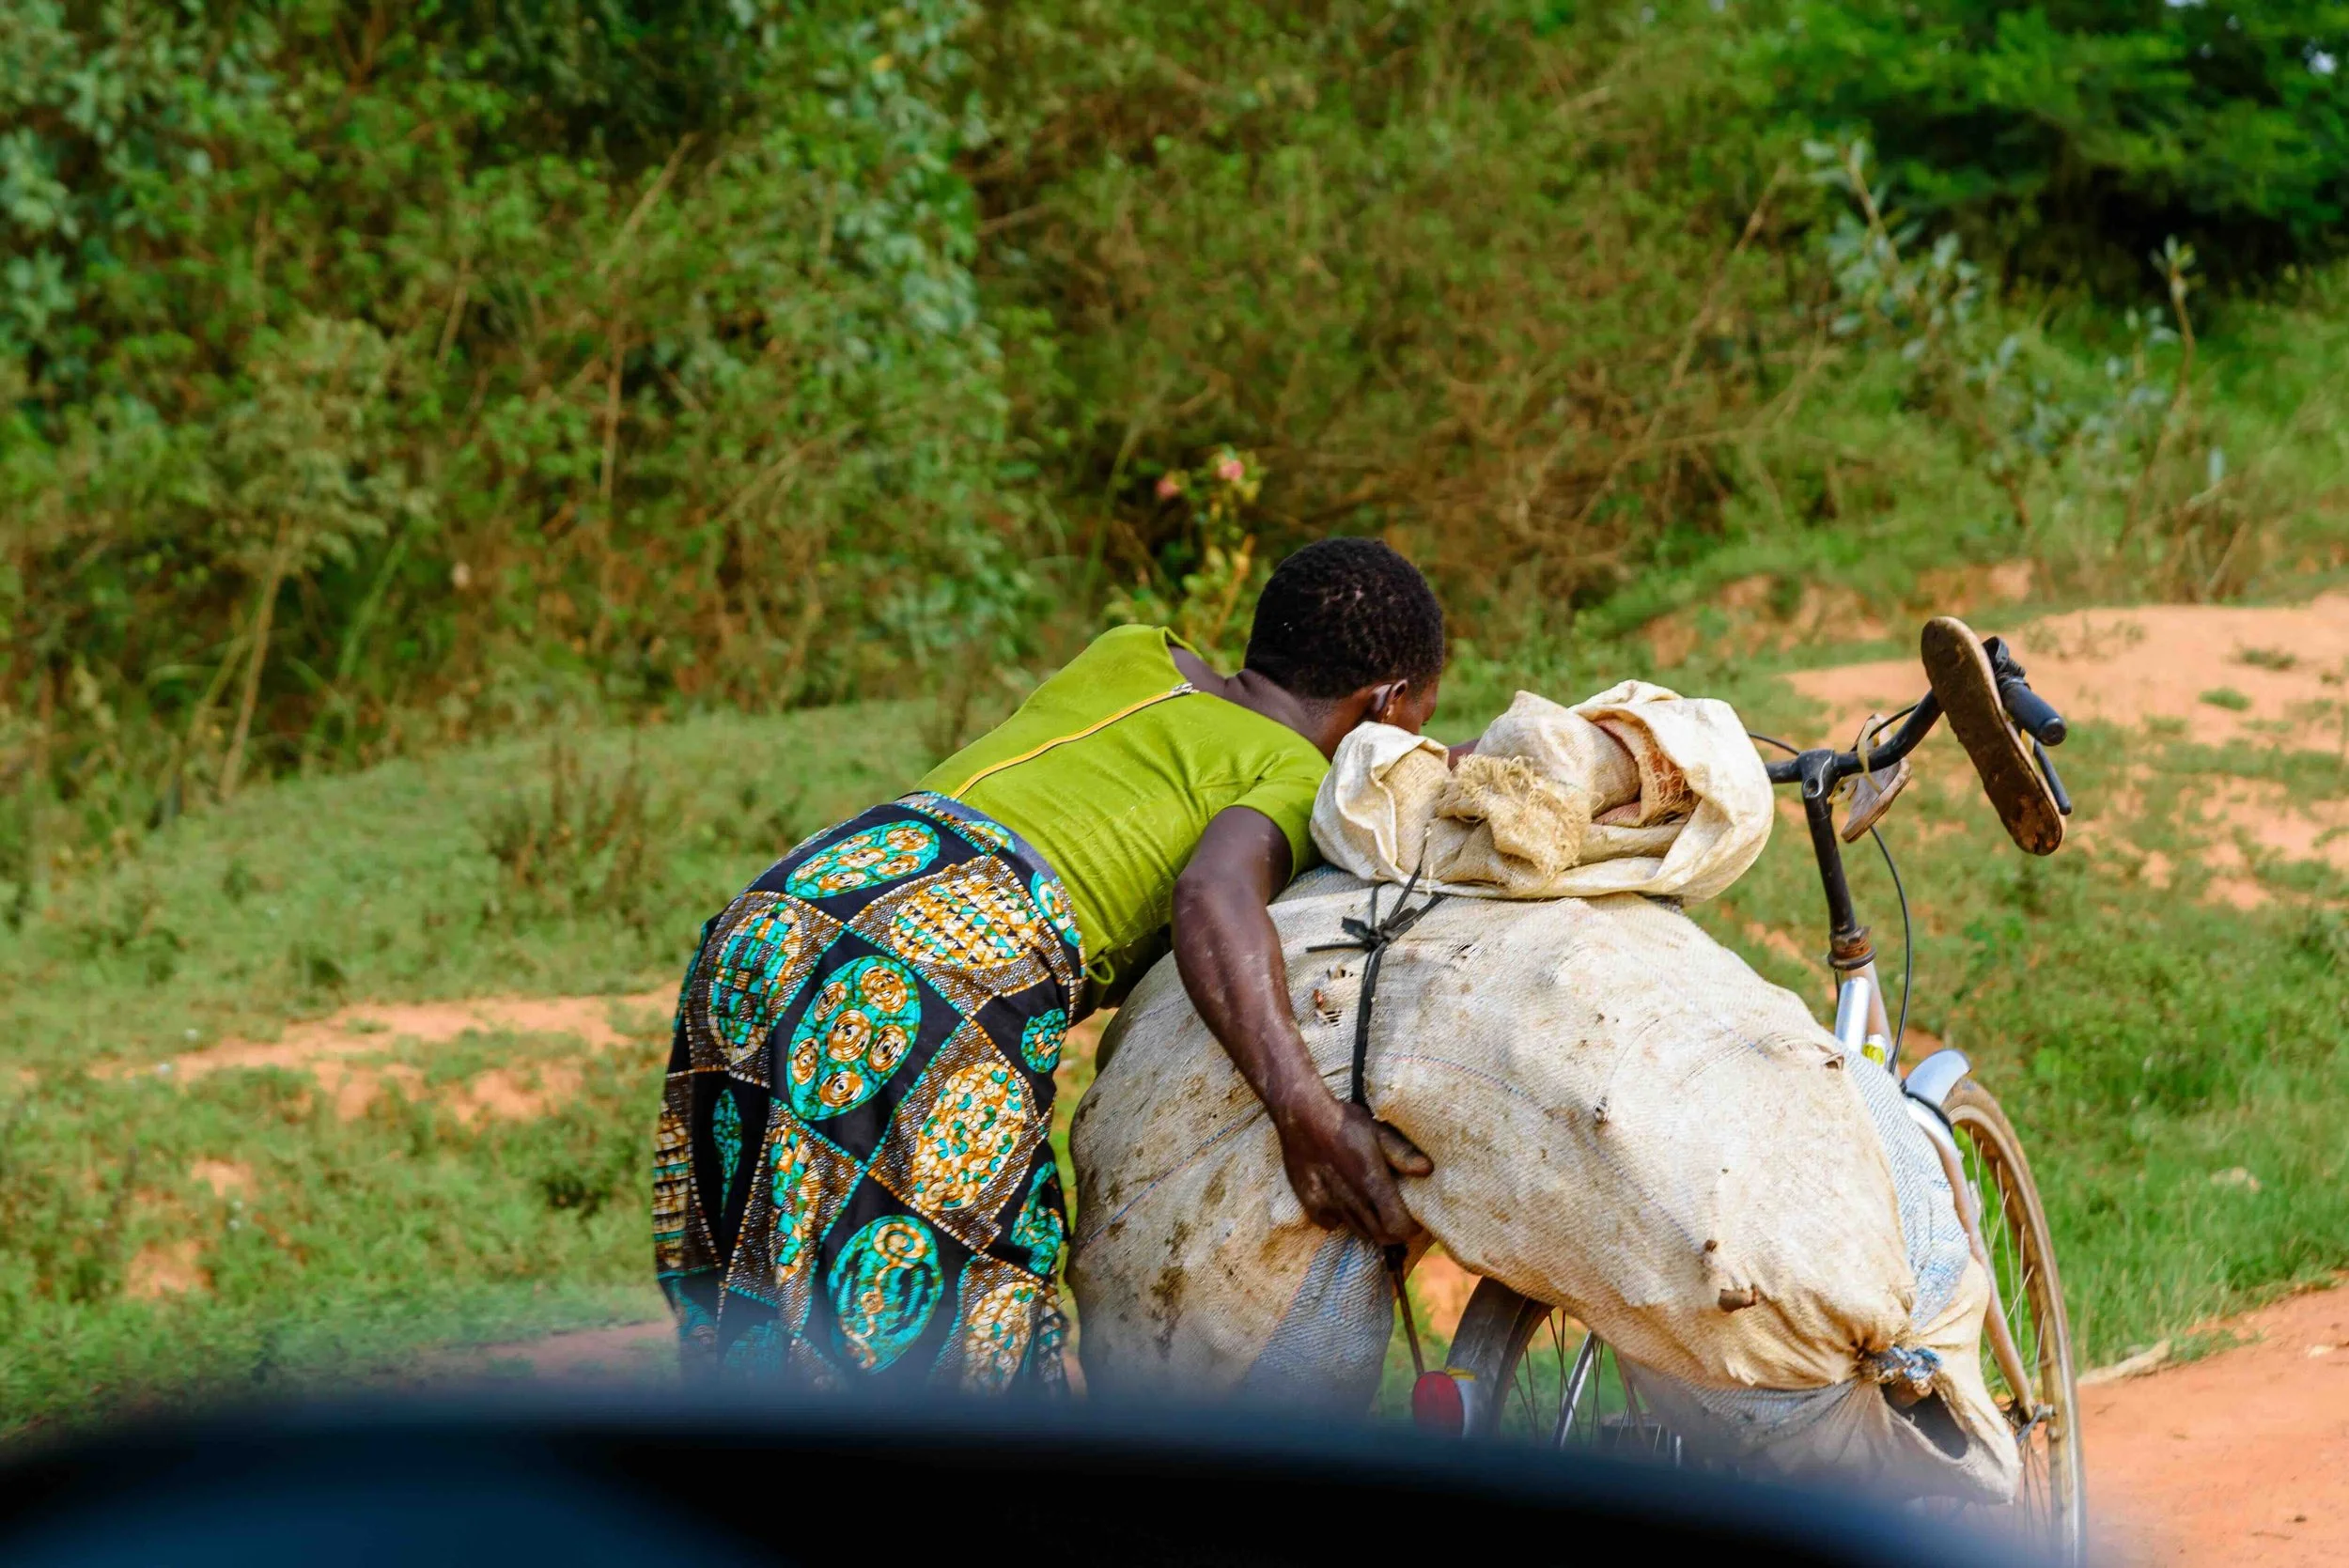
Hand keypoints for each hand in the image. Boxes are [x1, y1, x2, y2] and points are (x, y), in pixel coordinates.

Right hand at [1273, 1093, 1432, 1245]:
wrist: (1300, 1115)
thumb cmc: (1344, 1121)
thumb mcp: (1378, 1132)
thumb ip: (1402, 1154)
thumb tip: (1427, 1170)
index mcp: (1372, 1184)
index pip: (1399, 1228)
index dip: (1410, 1227)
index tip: (1414, 1217)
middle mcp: (1352, 1201)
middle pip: (1381, 1237)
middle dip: (1394, 1231)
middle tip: (1397, 1214)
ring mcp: (1329, 1205)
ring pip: (1358, 1232)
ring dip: (1370, 1226)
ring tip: (1373, 1205)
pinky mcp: (1311, 1203)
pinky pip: (1332, 1223)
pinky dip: (1342, 1218)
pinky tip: (1344, 1199)